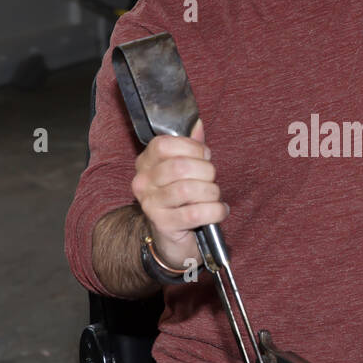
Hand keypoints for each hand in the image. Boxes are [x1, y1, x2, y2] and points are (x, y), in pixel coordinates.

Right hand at [132, 119, 227, 267]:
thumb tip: (197, 124)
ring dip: (211, 192)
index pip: (165, 145)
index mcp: (146, 162)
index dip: (193, 148)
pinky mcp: (163, 224)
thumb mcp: (184, 170)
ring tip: (215, 197)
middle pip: (179, 166)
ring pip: (188, 190)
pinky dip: (215, 211)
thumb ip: (190, 146)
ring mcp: (151, 204)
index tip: (204, 157)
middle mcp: (143, 182)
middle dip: (206, 171)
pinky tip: (219, 211)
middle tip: (211, 180)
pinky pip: (195, 214)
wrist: (172, 239)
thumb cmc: (181, 199)